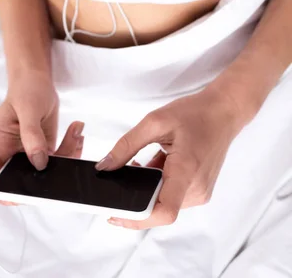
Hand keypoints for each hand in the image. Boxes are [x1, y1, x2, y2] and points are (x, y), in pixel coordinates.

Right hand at [0, 75, 83, 195]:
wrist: (37, 79)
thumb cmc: (25, 90)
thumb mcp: (28, 109)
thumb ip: (31, 136)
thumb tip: (39, 163)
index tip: (21, 191)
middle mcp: (10, 155)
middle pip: (19, 184)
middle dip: (43, 181)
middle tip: (61, 166)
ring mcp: (27, 155)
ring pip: (44, 175)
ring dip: (65, 160)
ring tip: (75, 136)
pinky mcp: (44, 151)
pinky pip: (58, 161)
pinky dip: (70, 151)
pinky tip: (76, 131)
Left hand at [96, 87, 241, 229]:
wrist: (224, 111)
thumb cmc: (196, 113)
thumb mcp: (155, 122)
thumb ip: (127, 145)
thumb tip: (105, 165)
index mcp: (186, 172)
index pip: (163, 212)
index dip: (136, 218)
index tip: (115, 213)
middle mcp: (196, 189)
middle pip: (158, 206)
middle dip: (138, 192)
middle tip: (128, 168)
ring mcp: (199, 191)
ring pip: (164, 200)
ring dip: (150, 184)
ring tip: (150, 156)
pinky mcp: (199, 189)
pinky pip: (173, 194)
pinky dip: (160, 181)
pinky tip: (160, 159)